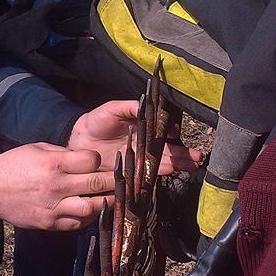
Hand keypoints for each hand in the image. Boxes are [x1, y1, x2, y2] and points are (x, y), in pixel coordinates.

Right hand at [0, 143, 112, 229]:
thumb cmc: (14, 164)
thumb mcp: (38, 148)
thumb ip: (65, 153)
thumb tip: (89, 160)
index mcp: (53, 163)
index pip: (91, 160)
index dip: (99, 160)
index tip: (99, 162)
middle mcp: (56, 186)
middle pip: (98, 184)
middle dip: (115, 181)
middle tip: (124, 180)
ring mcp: (54, 207)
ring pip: (93, 208)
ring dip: (107, 202)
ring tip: (113, 198)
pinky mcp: (51, 223)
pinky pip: (78, 223)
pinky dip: (89, 217)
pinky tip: (93, 210)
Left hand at [67, 100, 200, 173]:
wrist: (78, 140)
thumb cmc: (96, 121)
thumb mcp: (113, 109)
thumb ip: (130, 107)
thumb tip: (146, 103)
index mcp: (142, 128)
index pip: (162, 130)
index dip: (172, 132)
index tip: (177, 133)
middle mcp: (144, 144)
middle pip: (167, 149)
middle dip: (183, 153)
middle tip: (197, 156)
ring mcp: (138, 158)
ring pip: (161, 161)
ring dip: (178, 164)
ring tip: (193, 165)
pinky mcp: (130, 171)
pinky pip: (146, 172)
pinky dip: (159, 172)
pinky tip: (172, 172)